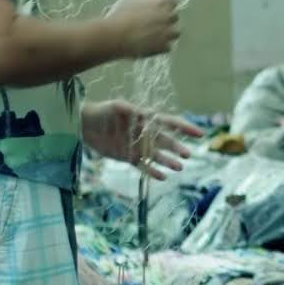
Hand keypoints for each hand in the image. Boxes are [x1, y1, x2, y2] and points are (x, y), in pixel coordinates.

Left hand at [81, 100, 203, 180]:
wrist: (84, 125)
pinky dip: (152, 171)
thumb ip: (125, 109)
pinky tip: (162, 177)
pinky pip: (143, 165)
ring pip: (157, 155)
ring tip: (179, 168)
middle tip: (187, 154)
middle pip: (166, 141)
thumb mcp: (113, 107)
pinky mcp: (128, 157)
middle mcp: (145, 133)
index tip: (199, 133)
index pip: (169, 123)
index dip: (185, 127)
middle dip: (177, 147)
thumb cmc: (101, 112)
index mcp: (146, 119)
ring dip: (168, 161)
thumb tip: (138, 111)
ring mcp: (138, 146)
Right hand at [105, 0, 181, 57]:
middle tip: (154, 22)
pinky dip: (161, 47)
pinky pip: (168, 47)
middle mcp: (168, 16)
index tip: (160, 6)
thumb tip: (145, 1)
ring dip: (168, 33)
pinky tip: (151, 46)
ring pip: (176, 32)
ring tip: (155, 36)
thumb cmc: (119, 15)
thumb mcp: (130, 0)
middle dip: (166, 19)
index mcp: (162, 1)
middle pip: (175, 16)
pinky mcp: (164, 47)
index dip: (167, 3)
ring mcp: (168, 33)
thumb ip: (143, 0)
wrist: (115, 36)